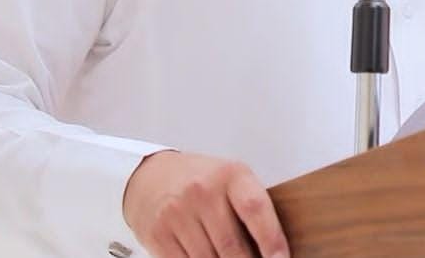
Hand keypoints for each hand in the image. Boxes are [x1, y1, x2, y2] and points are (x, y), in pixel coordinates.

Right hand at [122, 150, 288, 257]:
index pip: (255, 209)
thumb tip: (273, 250)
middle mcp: (203, 191)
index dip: (271, 240)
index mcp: (231, 174)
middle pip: (232, 246)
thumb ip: (250, 209)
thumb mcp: (231, 181)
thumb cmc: (201, 181)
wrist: (151, 176)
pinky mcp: (159, 233)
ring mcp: (178, 213)